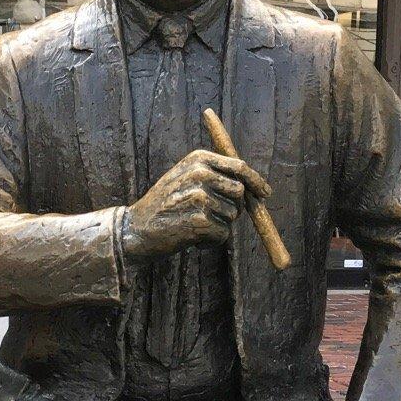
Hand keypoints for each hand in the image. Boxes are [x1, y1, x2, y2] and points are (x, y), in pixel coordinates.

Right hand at [121, 149, 273, 260]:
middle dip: (235, 207)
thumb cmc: (163, 206)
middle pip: (240, 192)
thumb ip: (213, 174)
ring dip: (218, 226)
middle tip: (214, 216)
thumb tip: (251, 185)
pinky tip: (191, 238)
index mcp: (198, 159)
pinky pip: (223, 234)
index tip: (265, 194)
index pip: (239, 167)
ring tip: (193, 225)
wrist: (135, 230)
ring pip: (232, 216)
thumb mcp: (183, 177)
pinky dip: (211, 241)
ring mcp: (200, 197)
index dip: (256, 182)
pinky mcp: (200, 221)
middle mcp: (200, 174)